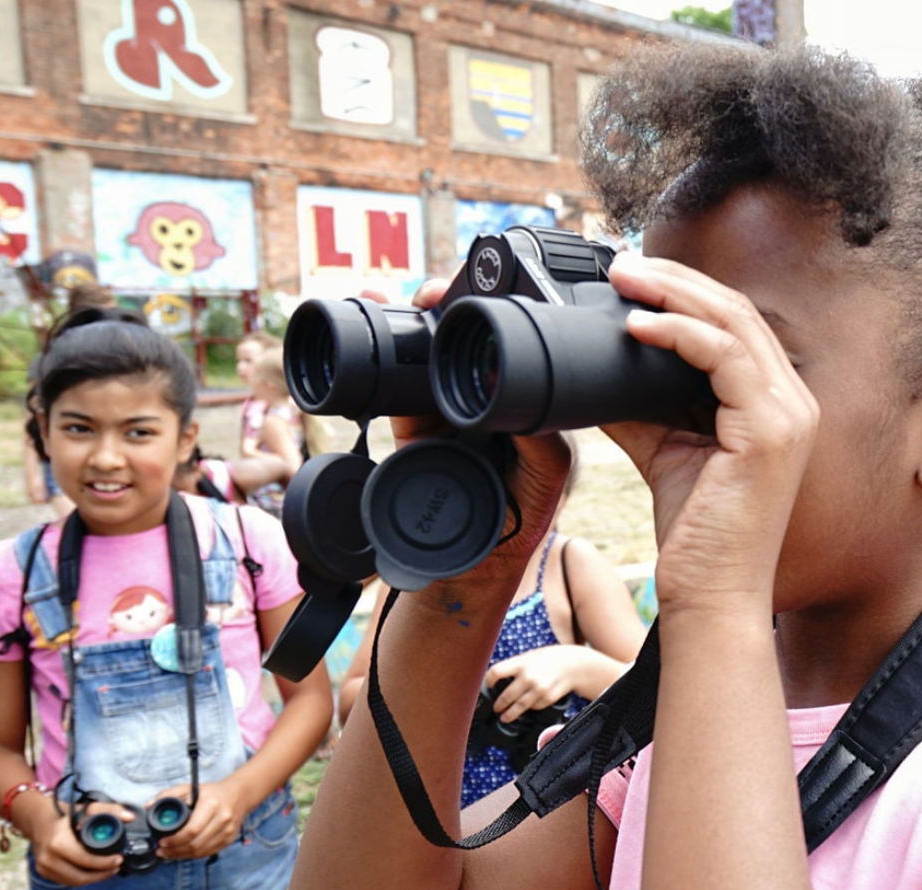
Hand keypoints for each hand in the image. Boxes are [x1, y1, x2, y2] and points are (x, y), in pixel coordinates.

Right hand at [31, 802, 124, 885]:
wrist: (38, 820)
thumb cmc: (65, 815)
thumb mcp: (87, 809)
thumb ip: (110, 810)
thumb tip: (129, 818)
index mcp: (58, 842)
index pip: (84, 860)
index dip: (104, 863)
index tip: (119, 859)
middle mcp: (48, 857)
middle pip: (80, 876)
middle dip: (101, 874)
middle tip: (116, 866)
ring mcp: (43, 867)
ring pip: (73, 882)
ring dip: (93, 879)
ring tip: (107, 870)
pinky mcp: (43, 872)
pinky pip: (66, 881)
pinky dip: (81, 879)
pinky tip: (92, 872)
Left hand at [158, 777, 255, 861]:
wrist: (237, 796)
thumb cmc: (211, 793)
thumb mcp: (188, 788)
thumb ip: (167, 795)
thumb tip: (149, 806)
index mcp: (211, 805)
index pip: (191, 830)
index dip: (174, 840)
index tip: (162, 842)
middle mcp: (222, 819)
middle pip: (195, 844)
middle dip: (175, 851)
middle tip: (161, 851)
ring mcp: (227, 831)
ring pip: (201, 851)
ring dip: (182, 856)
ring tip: (168, 854)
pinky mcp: (229, 840)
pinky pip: (208, 852)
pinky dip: (193, 855)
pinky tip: (182, 853)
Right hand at [375, 279, 577, 589]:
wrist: (470, 569)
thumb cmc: (521, 521)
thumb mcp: (547, 473)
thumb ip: (541, 435)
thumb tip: (515, 393)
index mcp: (531, 399)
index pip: (519, 339)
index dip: (503, 307)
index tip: (485, 289)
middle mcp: (489, 395)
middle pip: (468, 335)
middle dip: (449, 303)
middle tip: (432, 292)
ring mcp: (449, 407)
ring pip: (430, 350)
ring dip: (412, 319)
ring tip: (400, 295)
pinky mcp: (413, 423)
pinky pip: (397, 381)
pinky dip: (384, 349)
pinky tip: (373, 317)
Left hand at [485, 644, 592, 722]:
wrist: (575, 665)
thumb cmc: (550, 658)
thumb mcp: (530, 656)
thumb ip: (515, 666)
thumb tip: (498, 677)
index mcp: (521, 663)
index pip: (496, 672)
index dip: (488, 681)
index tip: (488, 686)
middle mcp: (529, 677)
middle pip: (506, 696)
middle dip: (499, 704)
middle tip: (496, 708)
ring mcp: (539, 689)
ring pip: (519, 707)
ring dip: (510, 714)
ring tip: (505, 717)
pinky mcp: (548, 699)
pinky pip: (534, 707)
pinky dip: (530, 707)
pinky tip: (529, 705)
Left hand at [600, 254, 819, 615]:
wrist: (711, 595)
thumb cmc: (694, 533)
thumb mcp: (661, 448)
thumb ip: (639, 403)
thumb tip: (598, 362)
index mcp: (772, 402)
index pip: (733, 323)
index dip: (684, 291)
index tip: (631, 277)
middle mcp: (793, 400)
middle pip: (735, 311)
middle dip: (674, 279)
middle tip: (619, 264)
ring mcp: (790, 414)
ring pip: (732, 323)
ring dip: (672, 294)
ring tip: (623, 281)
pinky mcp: (773, 431)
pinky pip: (724, 358)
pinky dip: (679, 334)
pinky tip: (638, 328)